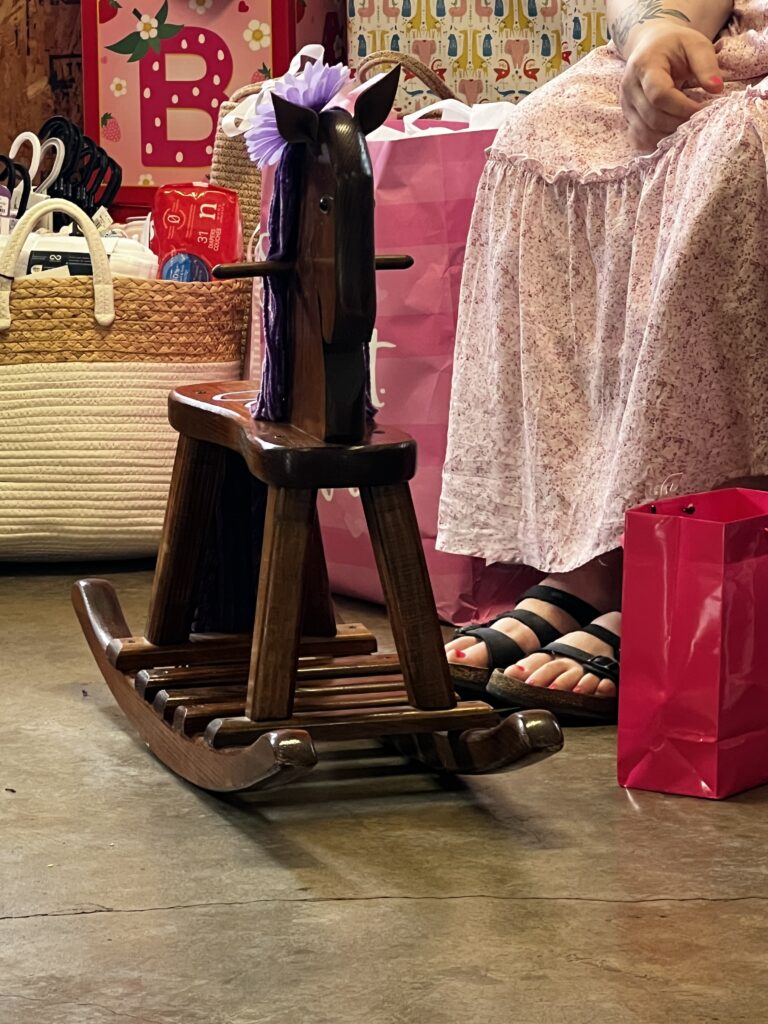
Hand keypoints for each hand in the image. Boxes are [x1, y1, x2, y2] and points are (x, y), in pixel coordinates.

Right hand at [620, 22, 724, 151]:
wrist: (650, 44)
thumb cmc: (676, 44)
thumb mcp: (696, 44)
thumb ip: (707, 64)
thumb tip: (716, 89)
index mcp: (644, 65)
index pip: (659, 95)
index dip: (682, 107)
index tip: (703, 109)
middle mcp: (629, 86)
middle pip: (652, 117)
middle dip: (677, 123)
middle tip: (697, 121)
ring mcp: (625, 104)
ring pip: (644, 131)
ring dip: (667, 136)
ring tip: (686, 128)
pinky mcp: (626, 116)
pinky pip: (637, 137)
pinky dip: (655, 142)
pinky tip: (671, 136)